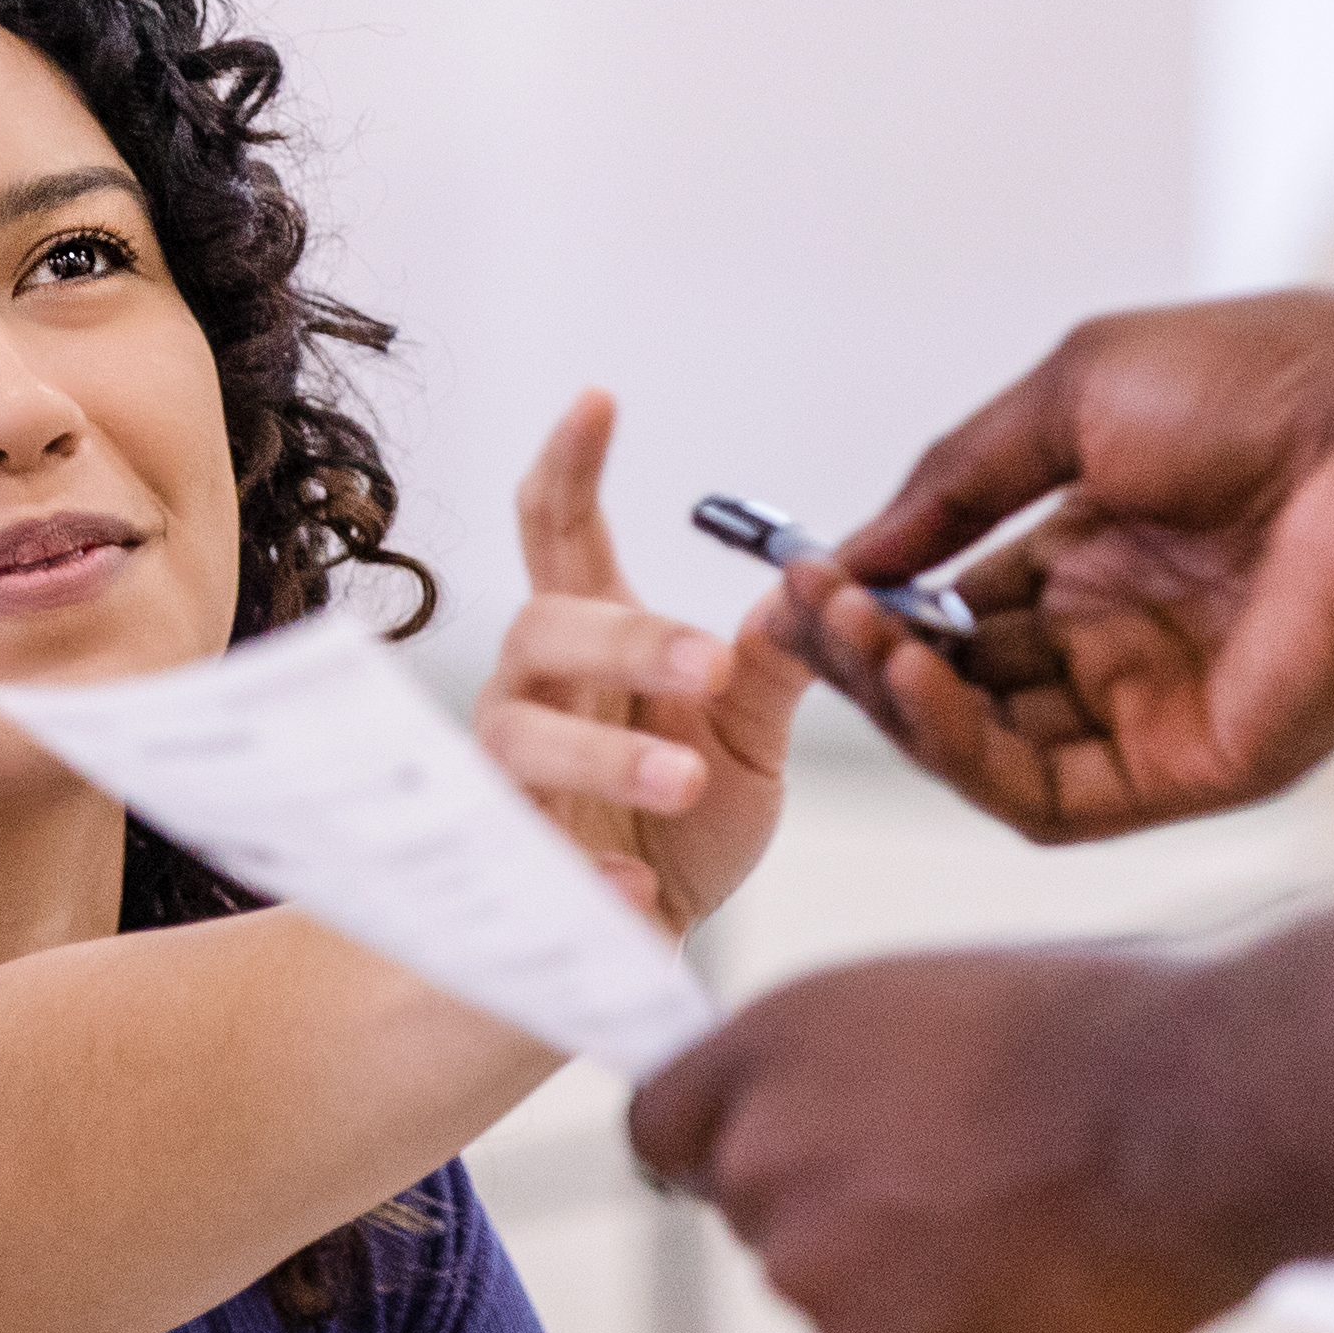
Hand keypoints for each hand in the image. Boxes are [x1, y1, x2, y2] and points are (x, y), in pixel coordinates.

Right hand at [478, 392, 807, 937]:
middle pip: (541, 627)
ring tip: (685, 778)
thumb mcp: (749, 736)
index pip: (559, 530)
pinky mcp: (511, 868)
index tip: (600, 398)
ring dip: (603, 755)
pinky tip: (638, 889)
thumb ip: (776, 663)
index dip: (570, 462)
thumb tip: (826, 582)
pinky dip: (590, 873)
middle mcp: (531, 692)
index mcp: (590, 641)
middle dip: (625, 640)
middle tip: (712, 665)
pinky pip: (530, 858)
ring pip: (520, 739)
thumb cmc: (684, 817)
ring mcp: (507, 778)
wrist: (644, 934)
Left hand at [631, 948, 1263, 1332]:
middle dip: (844, 1218)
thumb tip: (831, 1125)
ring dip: (906, 1292)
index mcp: (775, 1037)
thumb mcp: (941, 1006)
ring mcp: (809, 1263)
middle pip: (762, 1219)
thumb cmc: (1109, 1036)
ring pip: (832, 1300)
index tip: (785, 1169)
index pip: (666, 1124)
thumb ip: (849, 1073)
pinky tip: (1036, 1292)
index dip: (727, 1149)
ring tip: (1024, 1234)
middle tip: (965, 1195)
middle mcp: (764, 1149)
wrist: (1199, 1116)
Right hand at [768, 293, 1333, 842]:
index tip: (793, 585)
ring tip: (846, 639)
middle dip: (867, 655)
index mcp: (1104, 547)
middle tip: (800, 619)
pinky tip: (915, 681)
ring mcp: (1156, 711)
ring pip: (986, 749)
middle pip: (961, 684)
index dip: (873, 602)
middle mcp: (1123, 638)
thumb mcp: (1073, 398)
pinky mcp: (1192, 770)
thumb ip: (956, 482)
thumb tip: (846, 550)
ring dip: (900, 703)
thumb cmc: (1264, 385)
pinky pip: (1044, 796)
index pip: (959, 606)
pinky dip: (961, 751)